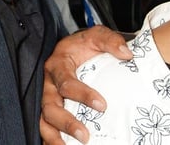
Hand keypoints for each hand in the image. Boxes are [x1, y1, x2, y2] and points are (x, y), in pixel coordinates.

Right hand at [40, 25, 132, 143]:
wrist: (73, 48)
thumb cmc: (84, 44)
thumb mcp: (97, 35)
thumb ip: (111, 41)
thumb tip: (126, 54)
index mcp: (58, 64)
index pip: (66, 83)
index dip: (82, 95)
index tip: (102, 105)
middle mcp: (48, 83)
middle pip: (50, 106)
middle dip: (66, 123)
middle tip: (85, 136)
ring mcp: (45, 97)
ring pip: (43, 120)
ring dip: (54, 137)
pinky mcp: (48, 108)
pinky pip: (45, 127)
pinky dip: (51, 139)